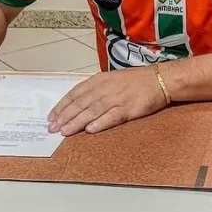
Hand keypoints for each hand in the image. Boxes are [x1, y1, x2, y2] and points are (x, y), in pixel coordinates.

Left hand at [47, 66, 168, 136]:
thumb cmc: (135, 80)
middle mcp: (105, 88)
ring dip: (77, 122)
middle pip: (81, 103)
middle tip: (52, 128)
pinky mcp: (129, 109)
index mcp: (99, 80)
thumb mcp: (111, 79)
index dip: (62, 106)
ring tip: (65, 131)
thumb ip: (95, 89)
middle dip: (65, 116)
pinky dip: (100, 123)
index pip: (75, 93)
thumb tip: (77, 103)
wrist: (159, 79)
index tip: (51, 117)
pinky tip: (89, 130)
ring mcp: (117, 98)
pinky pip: (112, 117)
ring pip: (92, 111)